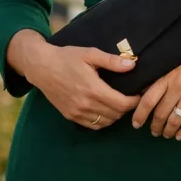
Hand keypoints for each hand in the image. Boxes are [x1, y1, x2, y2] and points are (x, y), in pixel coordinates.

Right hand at [18, 35, 140, 128]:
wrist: (41, 67)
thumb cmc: (67, 57)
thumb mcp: (91, 54)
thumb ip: (112, 61)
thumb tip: (133, 65)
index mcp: (93, 89)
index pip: (122, 104)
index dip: (134, 102)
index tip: (139, 94)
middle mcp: (85, 104)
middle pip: (115, 115)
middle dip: (127, 108)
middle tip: (131, 98)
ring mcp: (76, 112)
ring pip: (104, 122)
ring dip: (115, 115)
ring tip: (119, 103)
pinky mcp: (69, 116)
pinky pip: (91, 125)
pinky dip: (102, 121)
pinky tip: (105, 110)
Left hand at [131, 40, 180, 140]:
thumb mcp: (178, 60)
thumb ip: (165, 74)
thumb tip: (147, 89)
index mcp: (168, 76)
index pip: (148, 100)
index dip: (140, 115)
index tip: (136, 124)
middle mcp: (178, 88)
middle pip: (160, 113)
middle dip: (155, 126)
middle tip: (155, 132)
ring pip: (175, 120)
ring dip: (168, 131)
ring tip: (167, 134)